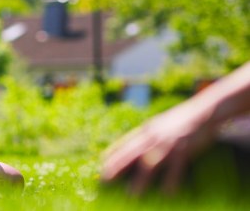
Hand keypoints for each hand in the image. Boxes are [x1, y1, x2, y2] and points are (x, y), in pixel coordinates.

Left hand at [101, 104, 216, 194]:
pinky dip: (171, 181)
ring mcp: (168, 144)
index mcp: (146, 130)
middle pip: (130, 154)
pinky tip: (167, 193)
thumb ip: (148, 134)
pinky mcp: (184, 150)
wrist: (204, 111)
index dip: (112, 155)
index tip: (101, 165)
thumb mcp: (159, 124)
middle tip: (105, 180)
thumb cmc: (181, 119)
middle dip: (116, 168)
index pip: (124, 144)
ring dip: (139, 180)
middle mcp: (153, 136)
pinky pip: (175, 169)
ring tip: (131, 194)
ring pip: (149, 164)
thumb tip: (136, 147)